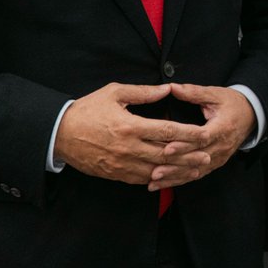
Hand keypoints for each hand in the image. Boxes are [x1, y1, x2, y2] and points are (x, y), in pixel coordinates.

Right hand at [53, 83, 210, 184]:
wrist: (59, 134)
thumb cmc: (87, 110)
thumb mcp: (114, 93)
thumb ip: (143, 92)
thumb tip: (167, 89)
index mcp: (130, 126)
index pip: (167, 131)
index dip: (188, 134)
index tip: (204, 134)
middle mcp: (128, 148)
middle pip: (166, 154)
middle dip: (189, 156)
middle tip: (208, 156)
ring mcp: (121, 164)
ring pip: (156, 170)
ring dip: (177, 171)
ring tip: (195, 169)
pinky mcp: (115, 174)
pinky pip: (141, 179)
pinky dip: (157, 178)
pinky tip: (170, 176)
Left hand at [148, 84, 256, 190]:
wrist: (251, 116)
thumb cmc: (232, 104)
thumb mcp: (215, 94)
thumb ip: (194, 92)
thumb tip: (172, 87)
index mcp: (222, 128)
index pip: (202, 139)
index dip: (184, 145)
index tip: (167, 148)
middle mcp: (221, 146)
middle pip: (197, 159)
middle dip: (175, 166)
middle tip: (155, 171)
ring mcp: (219, 158)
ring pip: (195, 170)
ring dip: (175, 177)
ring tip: (155, 180)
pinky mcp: (215, 164)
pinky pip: (197, 174)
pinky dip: (180, 180)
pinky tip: (164, 184)